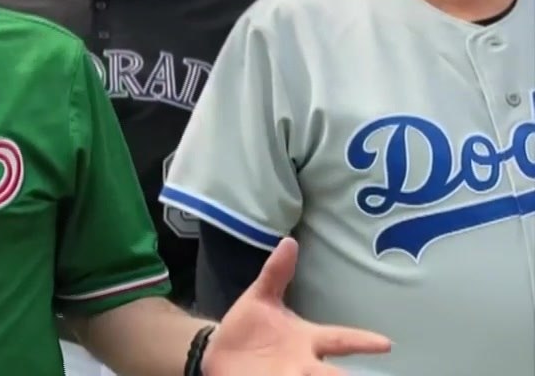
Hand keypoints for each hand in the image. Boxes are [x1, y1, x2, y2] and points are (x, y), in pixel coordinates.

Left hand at [201, 237, 391, 374]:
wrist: (218, 352)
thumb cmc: (249, 327)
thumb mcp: (261, 298)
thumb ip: (276, 273)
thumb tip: (289, 241)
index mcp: (308, 340)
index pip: (340, 340)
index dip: (362, 342)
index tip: (386, 343)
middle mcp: (303, 364)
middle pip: (329, 373)